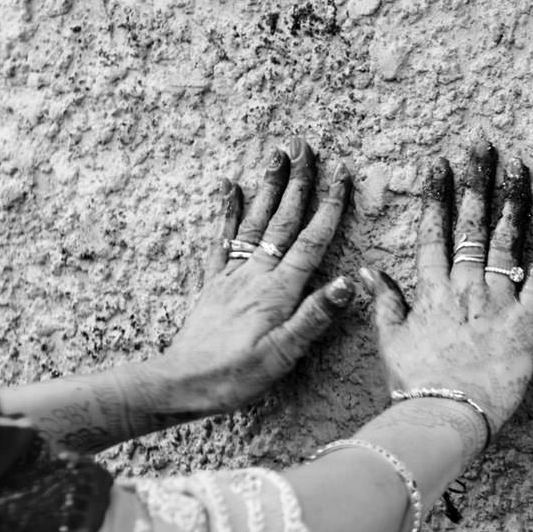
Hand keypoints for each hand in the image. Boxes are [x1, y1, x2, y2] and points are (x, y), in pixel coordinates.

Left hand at [155, 139, 357, 415]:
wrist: (181, 385)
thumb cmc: (235, 376)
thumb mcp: (284, 355)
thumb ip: (316, 315)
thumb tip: (350, 281)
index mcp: (277, 291)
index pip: (310, 241)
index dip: (329, 206)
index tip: (342, 174)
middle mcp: (254, 275)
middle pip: (281, 220)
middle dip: (297, 182)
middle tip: (305, 146)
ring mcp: (230, 276)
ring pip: (253, 222)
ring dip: (267, 187)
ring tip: (276, 155)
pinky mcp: (212, 284)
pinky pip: (221, 240)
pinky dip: (226, 211)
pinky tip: (229, 188)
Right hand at [359, 142, 532, 435]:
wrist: (447, 415)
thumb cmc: (417, 386)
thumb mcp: (391, 342)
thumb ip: (384, 302)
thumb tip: (369, 269)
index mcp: (431, 291)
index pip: (434, 232)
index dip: (439, 195)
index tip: (441, 164)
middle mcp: (464, 286)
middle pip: (471, 224)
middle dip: (477, 181)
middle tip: (483, 144)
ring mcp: (496, 299)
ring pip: (506, 238)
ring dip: (514, 199)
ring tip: (519, 165)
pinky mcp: (527, 318)